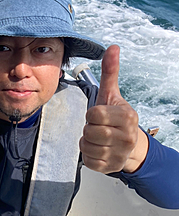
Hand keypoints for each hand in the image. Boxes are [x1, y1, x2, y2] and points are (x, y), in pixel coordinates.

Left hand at [80, 45, 148, 173]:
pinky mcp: (110, 167)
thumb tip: (112, 48)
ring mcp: (120, 154)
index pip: (94, 114)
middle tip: (98, 127)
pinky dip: (88, 154)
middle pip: (90, 131)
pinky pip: (87, 160)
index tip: (99, 115)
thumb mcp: (111, 94)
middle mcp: (127, 137)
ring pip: (86, 146)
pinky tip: (97, 149)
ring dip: (86, 141)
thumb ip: (110, 72)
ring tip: (98, 138)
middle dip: (88, 128)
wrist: (129, 144)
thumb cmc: (116, 118)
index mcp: (127, 116)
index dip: (91, 114)